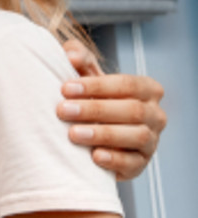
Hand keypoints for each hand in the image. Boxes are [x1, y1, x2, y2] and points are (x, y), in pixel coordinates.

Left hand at [57, 48, 165, 181]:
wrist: (92, 141)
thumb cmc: (91, 104)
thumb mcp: (87, 83)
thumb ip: (81, 63)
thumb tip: (71, 52)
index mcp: (146, 89)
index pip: (127, 84)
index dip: (97, 86)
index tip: (65, 88)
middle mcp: (155, 114)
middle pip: (132, 110)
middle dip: (94, 109)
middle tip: (62, 111)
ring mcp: (151, 141)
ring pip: (136, 136)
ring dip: (103, 134)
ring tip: (73, 134)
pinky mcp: (141, 164)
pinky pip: (133, 163)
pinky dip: (114, 159)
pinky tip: (94, 157)